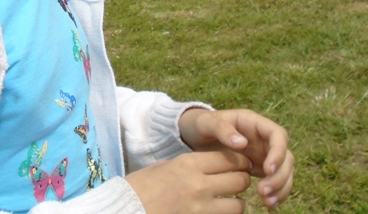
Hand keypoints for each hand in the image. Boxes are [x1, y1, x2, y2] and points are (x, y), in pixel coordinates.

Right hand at [125, 148, 251, 213]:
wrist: (127, 209)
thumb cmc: (140, 187)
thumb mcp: (163, 167)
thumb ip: (188, 166)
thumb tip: (209, 166)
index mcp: (188, 164)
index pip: (228, 159)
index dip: (239, 161)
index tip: (240, 163)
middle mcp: (198, 185)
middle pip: (239, 180)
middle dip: (240, 180)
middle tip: (236, 182)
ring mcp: (200, 208)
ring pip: (238, 205)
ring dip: (235, 203)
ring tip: (228, 202)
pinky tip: (217, 212)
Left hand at [177, 108, 294, 209]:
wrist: (194, 135)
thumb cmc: (200, 125)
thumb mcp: (206, 123)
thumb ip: (222, 129)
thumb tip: (242, 144)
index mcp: (253, 122)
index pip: (277, 135)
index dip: (278, 152)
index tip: (268, 169)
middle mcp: (263, 138)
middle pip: (286, 156)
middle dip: (280, 175)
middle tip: (263, 191)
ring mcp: (263, 153)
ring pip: (284, 171)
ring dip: (281, 187)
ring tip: (268, 202)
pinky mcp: (260, 168)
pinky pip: (275, 181)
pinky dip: (276, 193)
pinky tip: (268, 205)